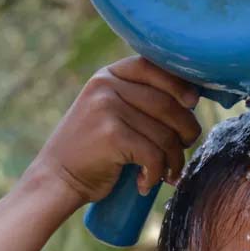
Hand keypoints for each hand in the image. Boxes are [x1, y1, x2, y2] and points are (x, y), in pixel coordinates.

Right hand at [30, 56, 202, 204]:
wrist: (57, 178)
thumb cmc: (93, 150)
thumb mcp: (110, 110)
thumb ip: (138, 98)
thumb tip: (193, 97)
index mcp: (108, 75)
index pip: (154, 67)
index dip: (180, 85)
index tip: (192, 103)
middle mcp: (107, 86)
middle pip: (168, 104)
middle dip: (186, 131)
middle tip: (182, 149)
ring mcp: (107, 108)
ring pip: (165, 134)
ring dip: (175, 160)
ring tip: (168, 173)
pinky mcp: (112, 135)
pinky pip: (154, 155)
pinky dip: (157, 174)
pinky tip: (146, 183)